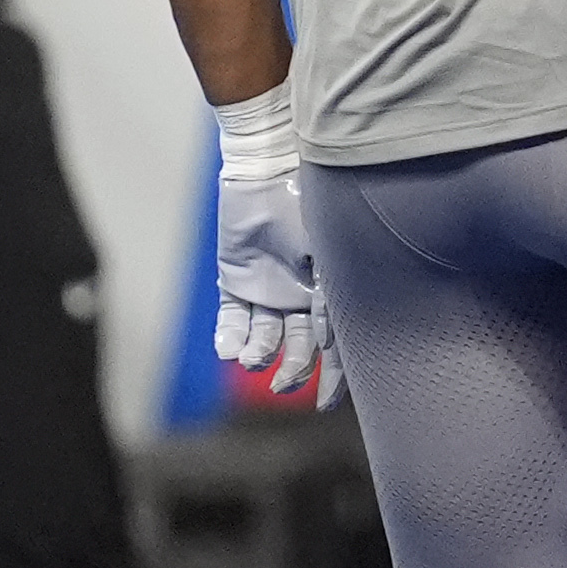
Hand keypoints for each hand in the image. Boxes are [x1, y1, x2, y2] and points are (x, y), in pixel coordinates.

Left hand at [211, 132, 329, 403]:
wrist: (268, 164)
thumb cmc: (310, 204)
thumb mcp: (330, 253)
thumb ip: (330, 300)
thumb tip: (329, 346)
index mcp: (331, 290)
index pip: (338, 344)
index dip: (335, 377)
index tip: (322, 403)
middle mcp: (300, 296)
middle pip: (299, 349)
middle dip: (291, 372)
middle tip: (279, 386)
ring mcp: (268, 289)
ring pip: (264, 339)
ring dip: (258, 355)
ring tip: (250, 358)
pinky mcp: (235, 280)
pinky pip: (232, 319)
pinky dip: (229, 338)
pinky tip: (228, 350)